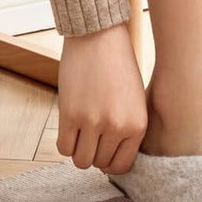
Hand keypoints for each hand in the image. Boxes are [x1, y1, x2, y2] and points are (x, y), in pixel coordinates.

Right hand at [56, 23, 147, 172]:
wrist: (98, 35)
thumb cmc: (116, 65)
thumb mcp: (133, 100)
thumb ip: (126, 128)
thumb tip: (110, 160)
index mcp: (138, 125)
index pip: (121, 166)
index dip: (108, 162)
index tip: (102, 151)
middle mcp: (117, 127)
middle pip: (99, 163)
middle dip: (93, 153)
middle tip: (89, 136)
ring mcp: (93, 122)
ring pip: (81, 160)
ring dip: (78, 150)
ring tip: (79, 132)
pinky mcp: (71, 114)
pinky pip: (64, 148)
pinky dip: (65, 143)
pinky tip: (68, 127)